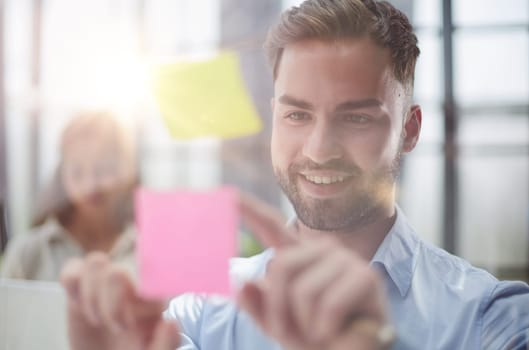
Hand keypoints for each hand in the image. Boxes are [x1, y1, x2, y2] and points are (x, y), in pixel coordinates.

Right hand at [60, 253, 180, 349]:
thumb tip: (169, 322)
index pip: (152, 278)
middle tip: (118, 330)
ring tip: (96, 321)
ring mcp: (106, 282)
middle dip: (111, 304)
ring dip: (91, 294)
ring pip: (96, 262)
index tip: (130, 328)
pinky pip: (73, 267)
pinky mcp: (81, 286)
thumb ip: (165, 344)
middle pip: (119, 271)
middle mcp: (132, 284)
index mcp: (154, 298)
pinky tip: (78, 305)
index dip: (138, 301)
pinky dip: (72, 284)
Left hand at [238, 194, 393, 349]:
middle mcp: (323, 250)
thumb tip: (242, 284)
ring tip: (318, 332)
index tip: (230, 196)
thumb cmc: (314, 336)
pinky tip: (336, 331)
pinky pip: (327, 304)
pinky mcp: (366, 277)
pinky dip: (324, 329)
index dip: (252, 211)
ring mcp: (346, 260)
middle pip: (280, 266)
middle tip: (290, 332)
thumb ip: (257, 305)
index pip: (273, 227)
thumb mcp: (277, 323)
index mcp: (300, 256)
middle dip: (278, 309)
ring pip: (302, 289)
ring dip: (304, 324)